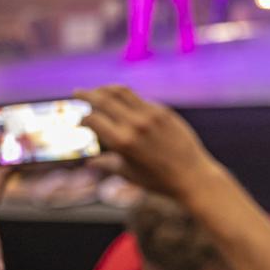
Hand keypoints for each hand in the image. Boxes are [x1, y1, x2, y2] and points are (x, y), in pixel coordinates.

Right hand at [76, 85, 216, 197]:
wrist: (192, 176)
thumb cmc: (158, 180)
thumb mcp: (128, 174)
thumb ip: (107, 164)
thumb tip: (89, 162)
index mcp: (122, 142)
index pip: (93, 119)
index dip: (83, 119)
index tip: (81, 121)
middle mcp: (135, 124)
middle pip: (103, 99)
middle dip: (86, 94)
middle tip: (77, 91)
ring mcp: (151, 115)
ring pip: (122, 92)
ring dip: (106, 88)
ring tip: (98, 90)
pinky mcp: (164, 111)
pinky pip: (140, 99)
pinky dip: (127, 98)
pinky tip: (122, 101)